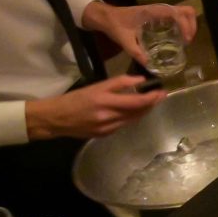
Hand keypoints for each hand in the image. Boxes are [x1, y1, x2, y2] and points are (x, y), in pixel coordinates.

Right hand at [25, 74, 165, 140]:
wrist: (55, 119)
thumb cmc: (75, 99)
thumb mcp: (96, 86)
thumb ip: (119, 82)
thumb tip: (140, 80)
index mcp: (105, 102)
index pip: (137, 102)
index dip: (152, 98)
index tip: (162, 92)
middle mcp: (108, 117)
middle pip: (138, 112)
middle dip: (151, 104)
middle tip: (159, 96)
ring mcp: (107, 129)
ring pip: (133, 120)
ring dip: (143, 111)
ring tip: (149, 102)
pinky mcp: (104, 135)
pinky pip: (123, 125)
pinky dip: (130, 118)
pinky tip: (132, 111)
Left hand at [80, 0, 195, 67]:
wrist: (106, 16)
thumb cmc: (115, 25)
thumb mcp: (124, 40)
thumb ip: (136, 52)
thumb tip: (148, 64)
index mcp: (152, 12)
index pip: (177, 14)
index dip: (186, 26)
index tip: (186, 41)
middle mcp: (159, 8)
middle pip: (186, 10)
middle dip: (192, 24)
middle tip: (188, 41)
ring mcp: (159, 10)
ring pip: (183, 11)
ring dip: (189, 24)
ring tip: (185, 40)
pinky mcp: (158, 13)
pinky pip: (176, 15)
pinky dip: (182, 24)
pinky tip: (177, 37)